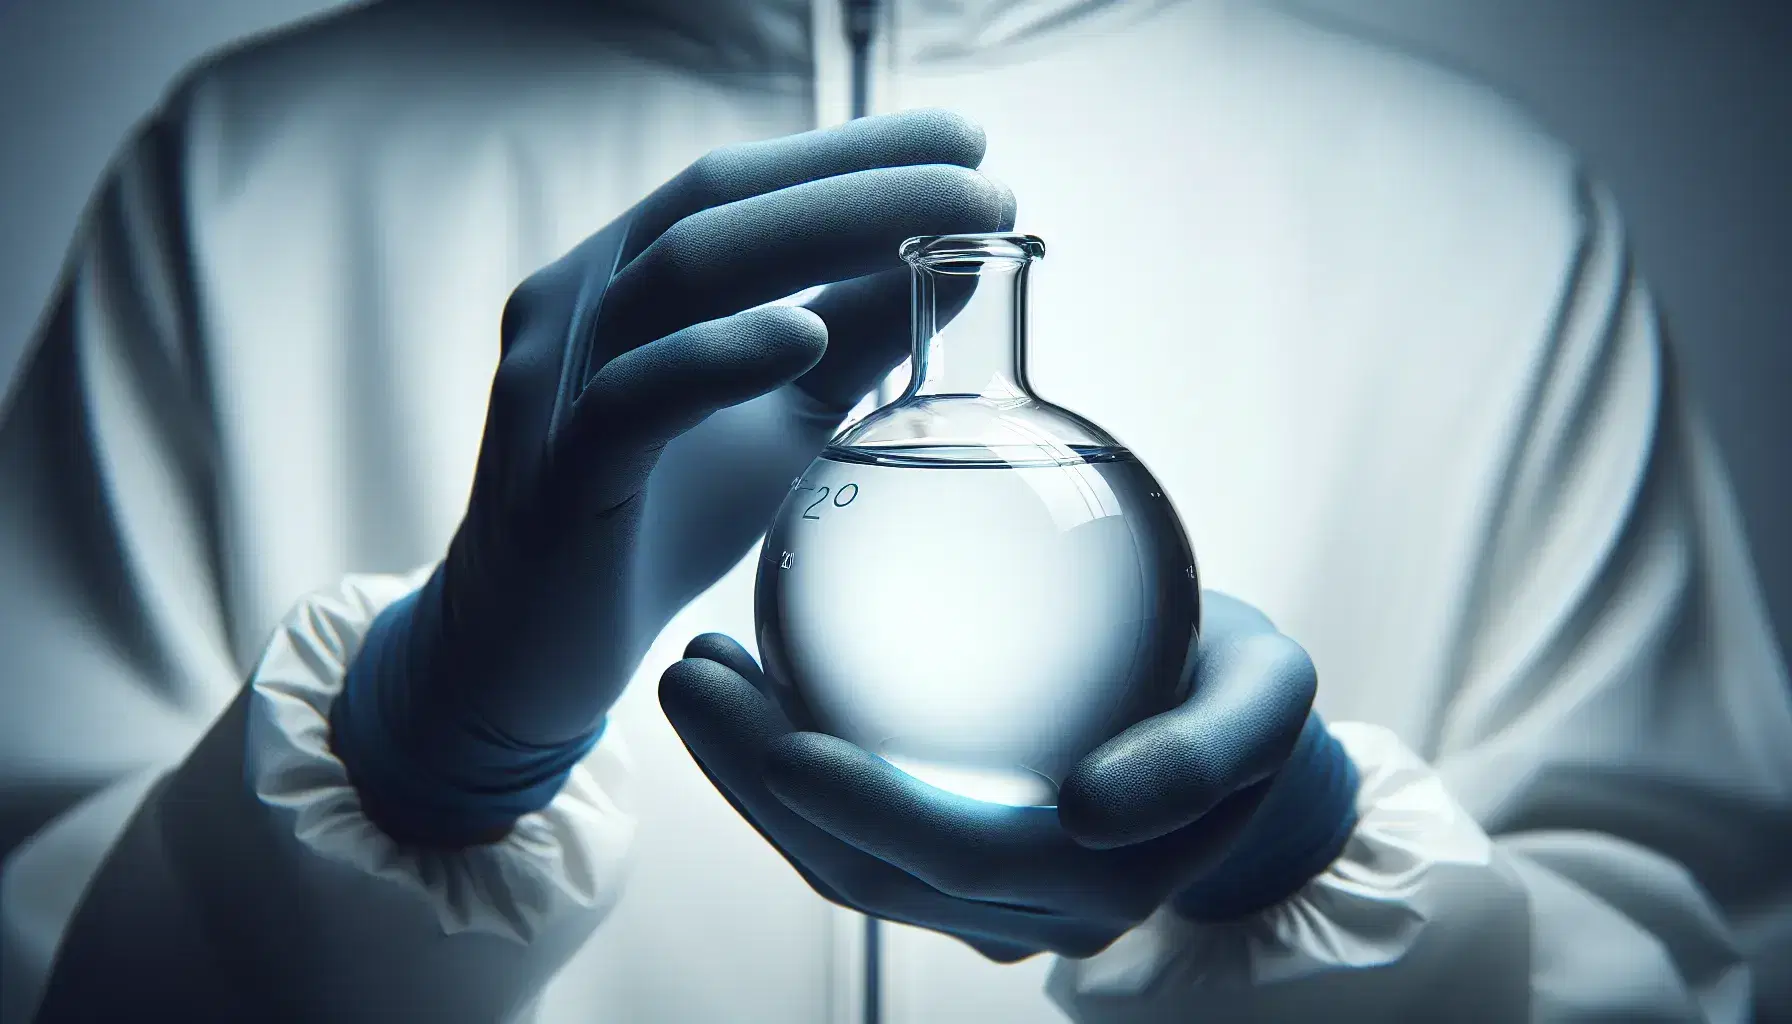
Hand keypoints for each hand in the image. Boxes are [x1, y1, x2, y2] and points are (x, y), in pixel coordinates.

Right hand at [331, 109, 1015, 845]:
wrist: (533, 652)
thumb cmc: (658, 520)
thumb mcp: (778, 421)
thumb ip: (851, 343)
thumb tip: (956, 269)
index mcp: (626, 276)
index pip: (741, 183)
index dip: (853, 152)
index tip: (969, 138)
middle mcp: (581, 303)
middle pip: (716, 201)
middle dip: (856, 179)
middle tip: (980, 175)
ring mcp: (557, 383)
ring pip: (679, 273)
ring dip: (817, 237)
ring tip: (935, 232)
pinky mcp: (557, 474)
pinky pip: (635, 398)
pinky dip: (722, 357)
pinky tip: (804, 333)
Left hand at [659, 592, 1360, 960]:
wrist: (1233, 731)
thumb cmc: (1238, 694)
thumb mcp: (1267, 696)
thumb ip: (1205, 751)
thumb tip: (1094, 809)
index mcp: (1102, 875)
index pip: (964, 859)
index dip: (866, 813)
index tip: (783, 739)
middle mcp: (1032, 910)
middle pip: (872, 870)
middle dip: (762, 783)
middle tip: (694, 675)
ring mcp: (982, 899)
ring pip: (842, 865)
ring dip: (749, 782)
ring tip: (696, 680)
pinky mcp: (947, 863)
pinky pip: (849, 840)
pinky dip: (779, 782)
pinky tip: (744, 699)